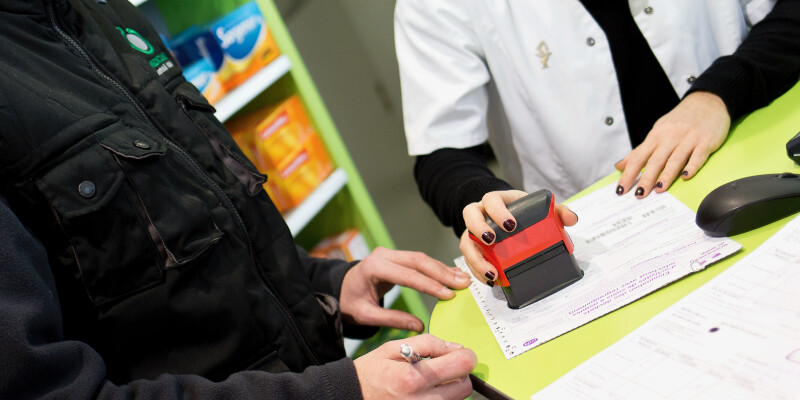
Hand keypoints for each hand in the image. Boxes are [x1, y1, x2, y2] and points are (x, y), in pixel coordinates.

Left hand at [340, 247, 470, 331]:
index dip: (429, 285)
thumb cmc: (350, 303)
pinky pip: (418, 261)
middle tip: (464, 284)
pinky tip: (452, 275)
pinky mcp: (396, 256)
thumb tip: (419, 326)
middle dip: (442, 274)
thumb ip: (391, 320)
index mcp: (373, 267)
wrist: (339, 288)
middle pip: (418, 261)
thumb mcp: (365, 315)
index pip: (407, 275)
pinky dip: (436, 268)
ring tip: (464, 280)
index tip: (448, 295)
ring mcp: (390, 253)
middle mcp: (383, 255)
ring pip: (421, 259)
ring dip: (443, 269)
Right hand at [354, 334, 476, 398]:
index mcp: (413, 377)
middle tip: (444, 367)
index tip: (459, 353)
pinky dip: (442, 398)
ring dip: (451, 387)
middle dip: (459, 373)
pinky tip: (427, 392)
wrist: (352, 397)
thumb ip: (427, 343)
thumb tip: (455, 347)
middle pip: (465, 386)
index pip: (461, 365)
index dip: (465, 355)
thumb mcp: (392, 348)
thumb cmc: (371, 372)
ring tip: (431, 381)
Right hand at [459, 190, 578, 284]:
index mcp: (498, 200)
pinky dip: (477, 271)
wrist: (510, 218)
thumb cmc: (523, 212)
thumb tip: (571, 218)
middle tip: (491, 242)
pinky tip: (491, 280)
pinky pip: (470, 258)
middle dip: (478, 229)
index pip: (491, 199)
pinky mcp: (474, 247)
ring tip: (491, 273)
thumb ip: (558, 211)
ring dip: (475, 258)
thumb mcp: (540, 208)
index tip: (510, 225)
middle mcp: (481, 213)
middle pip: (469, 215)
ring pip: (466, 241)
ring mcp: (475, 231)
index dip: (497, 211)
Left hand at [615, 91, 730, 197]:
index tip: (621, 189)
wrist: (707, 102)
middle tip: (639, 194)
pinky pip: (698, 156)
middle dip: (646, 178)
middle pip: (655, 160)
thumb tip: (620, 166)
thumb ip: (640, 151)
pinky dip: (692, 166)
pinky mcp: (705, 141)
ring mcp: (688, 139)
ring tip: (658, 189)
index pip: (638, 157)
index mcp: (655, 136)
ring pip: (675, 159)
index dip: (628, 174)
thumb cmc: (680, 121)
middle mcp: (670, 138)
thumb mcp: (657, 132)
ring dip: (666, 175)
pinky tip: (686, 177)